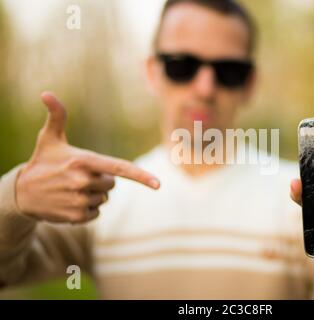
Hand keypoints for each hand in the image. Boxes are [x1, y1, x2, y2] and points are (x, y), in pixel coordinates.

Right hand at [16, 92, 159, 223]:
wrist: (21, 193)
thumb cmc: (42, 162)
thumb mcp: (49, 138)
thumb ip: (57, 116)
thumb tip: (46, 93)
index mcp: (83, 161)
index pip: (119, 168)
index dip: (141, 176)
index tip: (158, 184)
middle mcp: (82, 181)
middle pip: (112, 184)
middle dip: (101, 180)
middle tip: (78, 176)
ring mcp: (79, 200)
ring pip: (104, 199)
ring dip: (93, 195)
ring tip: (71, 189)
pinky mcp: (75, 216)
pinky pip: (96, 212)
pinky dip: (87, 208)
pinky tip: (70, 201)